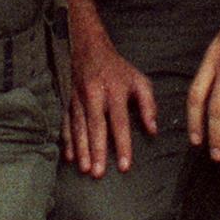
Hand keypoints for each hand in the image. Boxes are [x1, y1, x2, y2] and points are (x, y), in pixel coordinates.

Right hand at [62, 9, 156, 176]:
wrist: (87, 46)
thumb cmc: (117, 68)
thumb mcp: (138, 80)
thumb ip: (148, 104)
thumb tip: (153, 130)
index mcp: (115, 91)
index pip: (120, 122)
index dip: (123, 145)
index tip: (125, 166)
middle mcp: (95, 95)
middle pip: (96, 127)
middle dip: (97, 151)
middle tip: (98, 173)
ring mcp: (78, 97)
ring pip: (79, 127)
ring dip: (81, 149)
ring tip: (84, 168)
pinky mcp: (67, 99)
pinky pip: (66, 122)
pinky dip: (67, 140)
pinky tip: (68, 156)